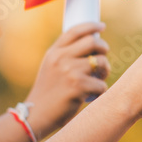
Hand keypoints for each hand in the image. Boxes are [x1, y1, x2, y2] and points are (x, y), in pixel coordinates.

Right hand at [24, 22, 110, 136]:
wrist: (37, 115)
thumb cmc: (48, 92)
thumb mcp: (50, 67)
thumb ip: (64, 54)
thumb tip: (92, 42)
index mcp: (54, 52)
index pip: (75, 31)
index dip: (91, 26)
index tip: (102, 26)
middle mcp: (61, 58)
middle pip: (93, 42)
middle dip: (103, 48)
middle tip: (103, 57)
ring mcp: (70, 71)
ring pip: (101, 62)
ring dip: (104, 72)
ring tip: (97, 80)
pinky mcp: (78, 86)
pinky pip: (101, 85)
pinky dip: (100, 92)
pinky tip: (91, 97)